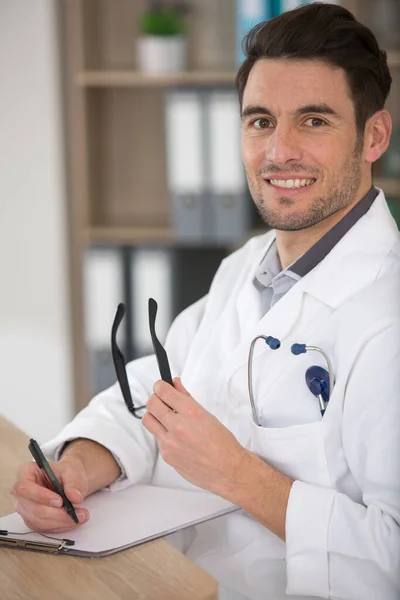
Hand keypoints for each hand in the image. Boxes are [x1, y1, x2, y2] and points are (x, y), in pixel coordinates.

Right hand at [11, 457, 89, 532]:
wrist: (66, 481)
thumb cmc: (64, 474)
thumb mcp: (71, 472)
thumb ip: (73, 483)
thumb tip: (75, 497)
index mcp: (25, 473)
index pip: (25, 488)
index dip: (41, 496)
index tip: (60, 501)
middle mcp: (20, 492)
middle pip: (33, 508)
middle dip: (58, 514)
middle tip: (78, 513)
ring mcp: (24, 508)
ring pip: (39, 521)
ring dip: (61, 522)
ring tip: (81, 516)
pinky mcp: (31, 520)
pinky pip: (43, 528)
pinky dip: (60, 526)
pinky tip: (72, 520)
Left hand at [142, 378, 245, 497]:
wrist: (227, 470)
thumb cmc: (222, 444)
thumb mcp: (207, 415)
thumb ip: (187, 398)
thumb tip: (176, 385)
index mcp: (191, 413)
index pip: (163, 392)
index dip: (160, 386)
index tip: (160, 386)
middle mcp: (178, 427)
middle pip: (151, 404)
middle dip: (155, 398)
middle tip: (161, 399)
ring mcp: (170, 443)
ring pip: (148, 420)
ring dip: (154, 415)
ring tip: (164, 416)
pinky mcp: (166, 456)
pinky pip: (157, 438)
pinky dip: (162, 433)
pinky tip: (175, 436)